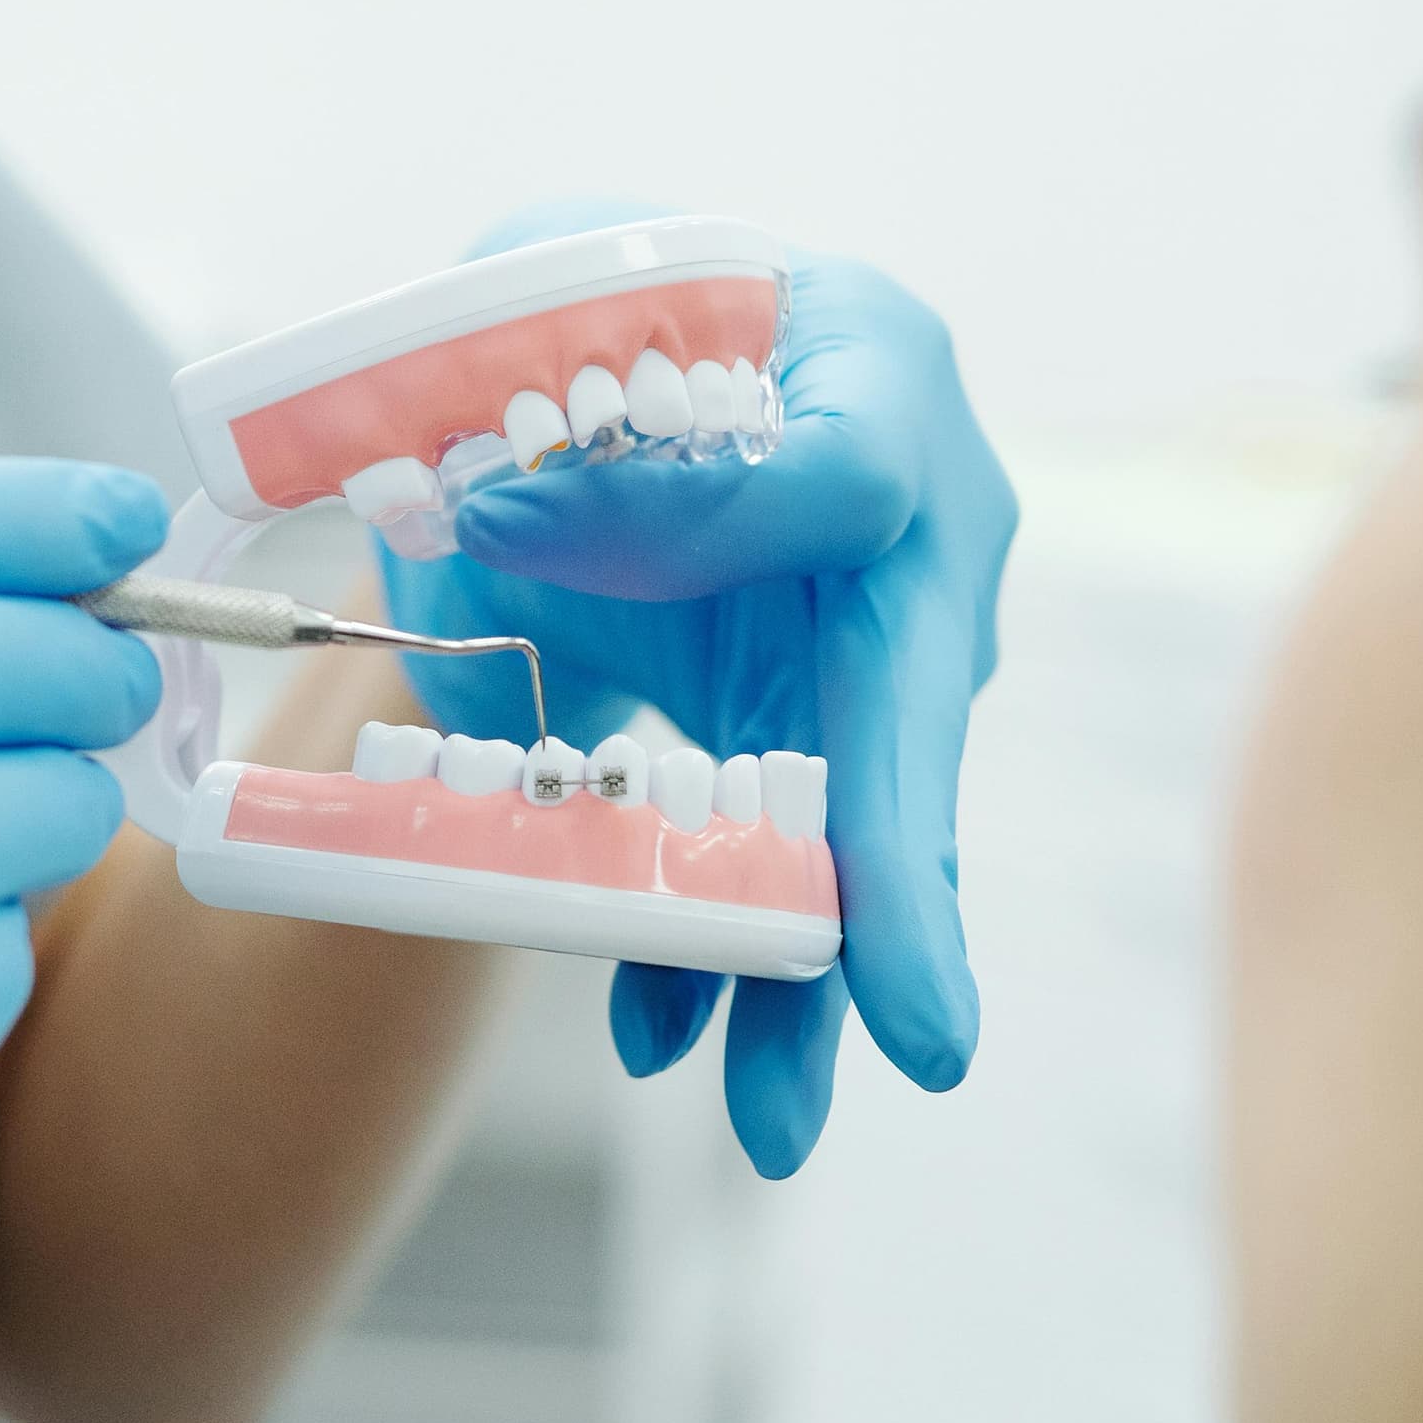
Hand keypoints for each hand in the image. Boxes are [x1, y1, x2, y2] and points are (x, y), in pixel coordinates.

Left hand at [378, 241, 1014, 1179]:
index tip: (517, 542)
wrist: (610, 352)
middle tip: (915, 1040)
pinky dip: (716, 948)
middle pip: (904, 712)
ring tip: (773, 1122)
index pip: (838, 474)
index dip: (708, 529)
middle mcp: (925, 514)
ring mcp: (887, 637)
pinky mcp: (820, 726)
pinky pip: (786, 856)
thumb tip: (498, 513)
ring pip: (861, 826)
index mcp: (873, 365)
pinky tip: (662, 1030)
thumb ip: (517, 383)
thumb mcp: (538, 301)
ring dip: (807, 977)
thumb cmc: (595, 307)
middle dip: (888, 890)